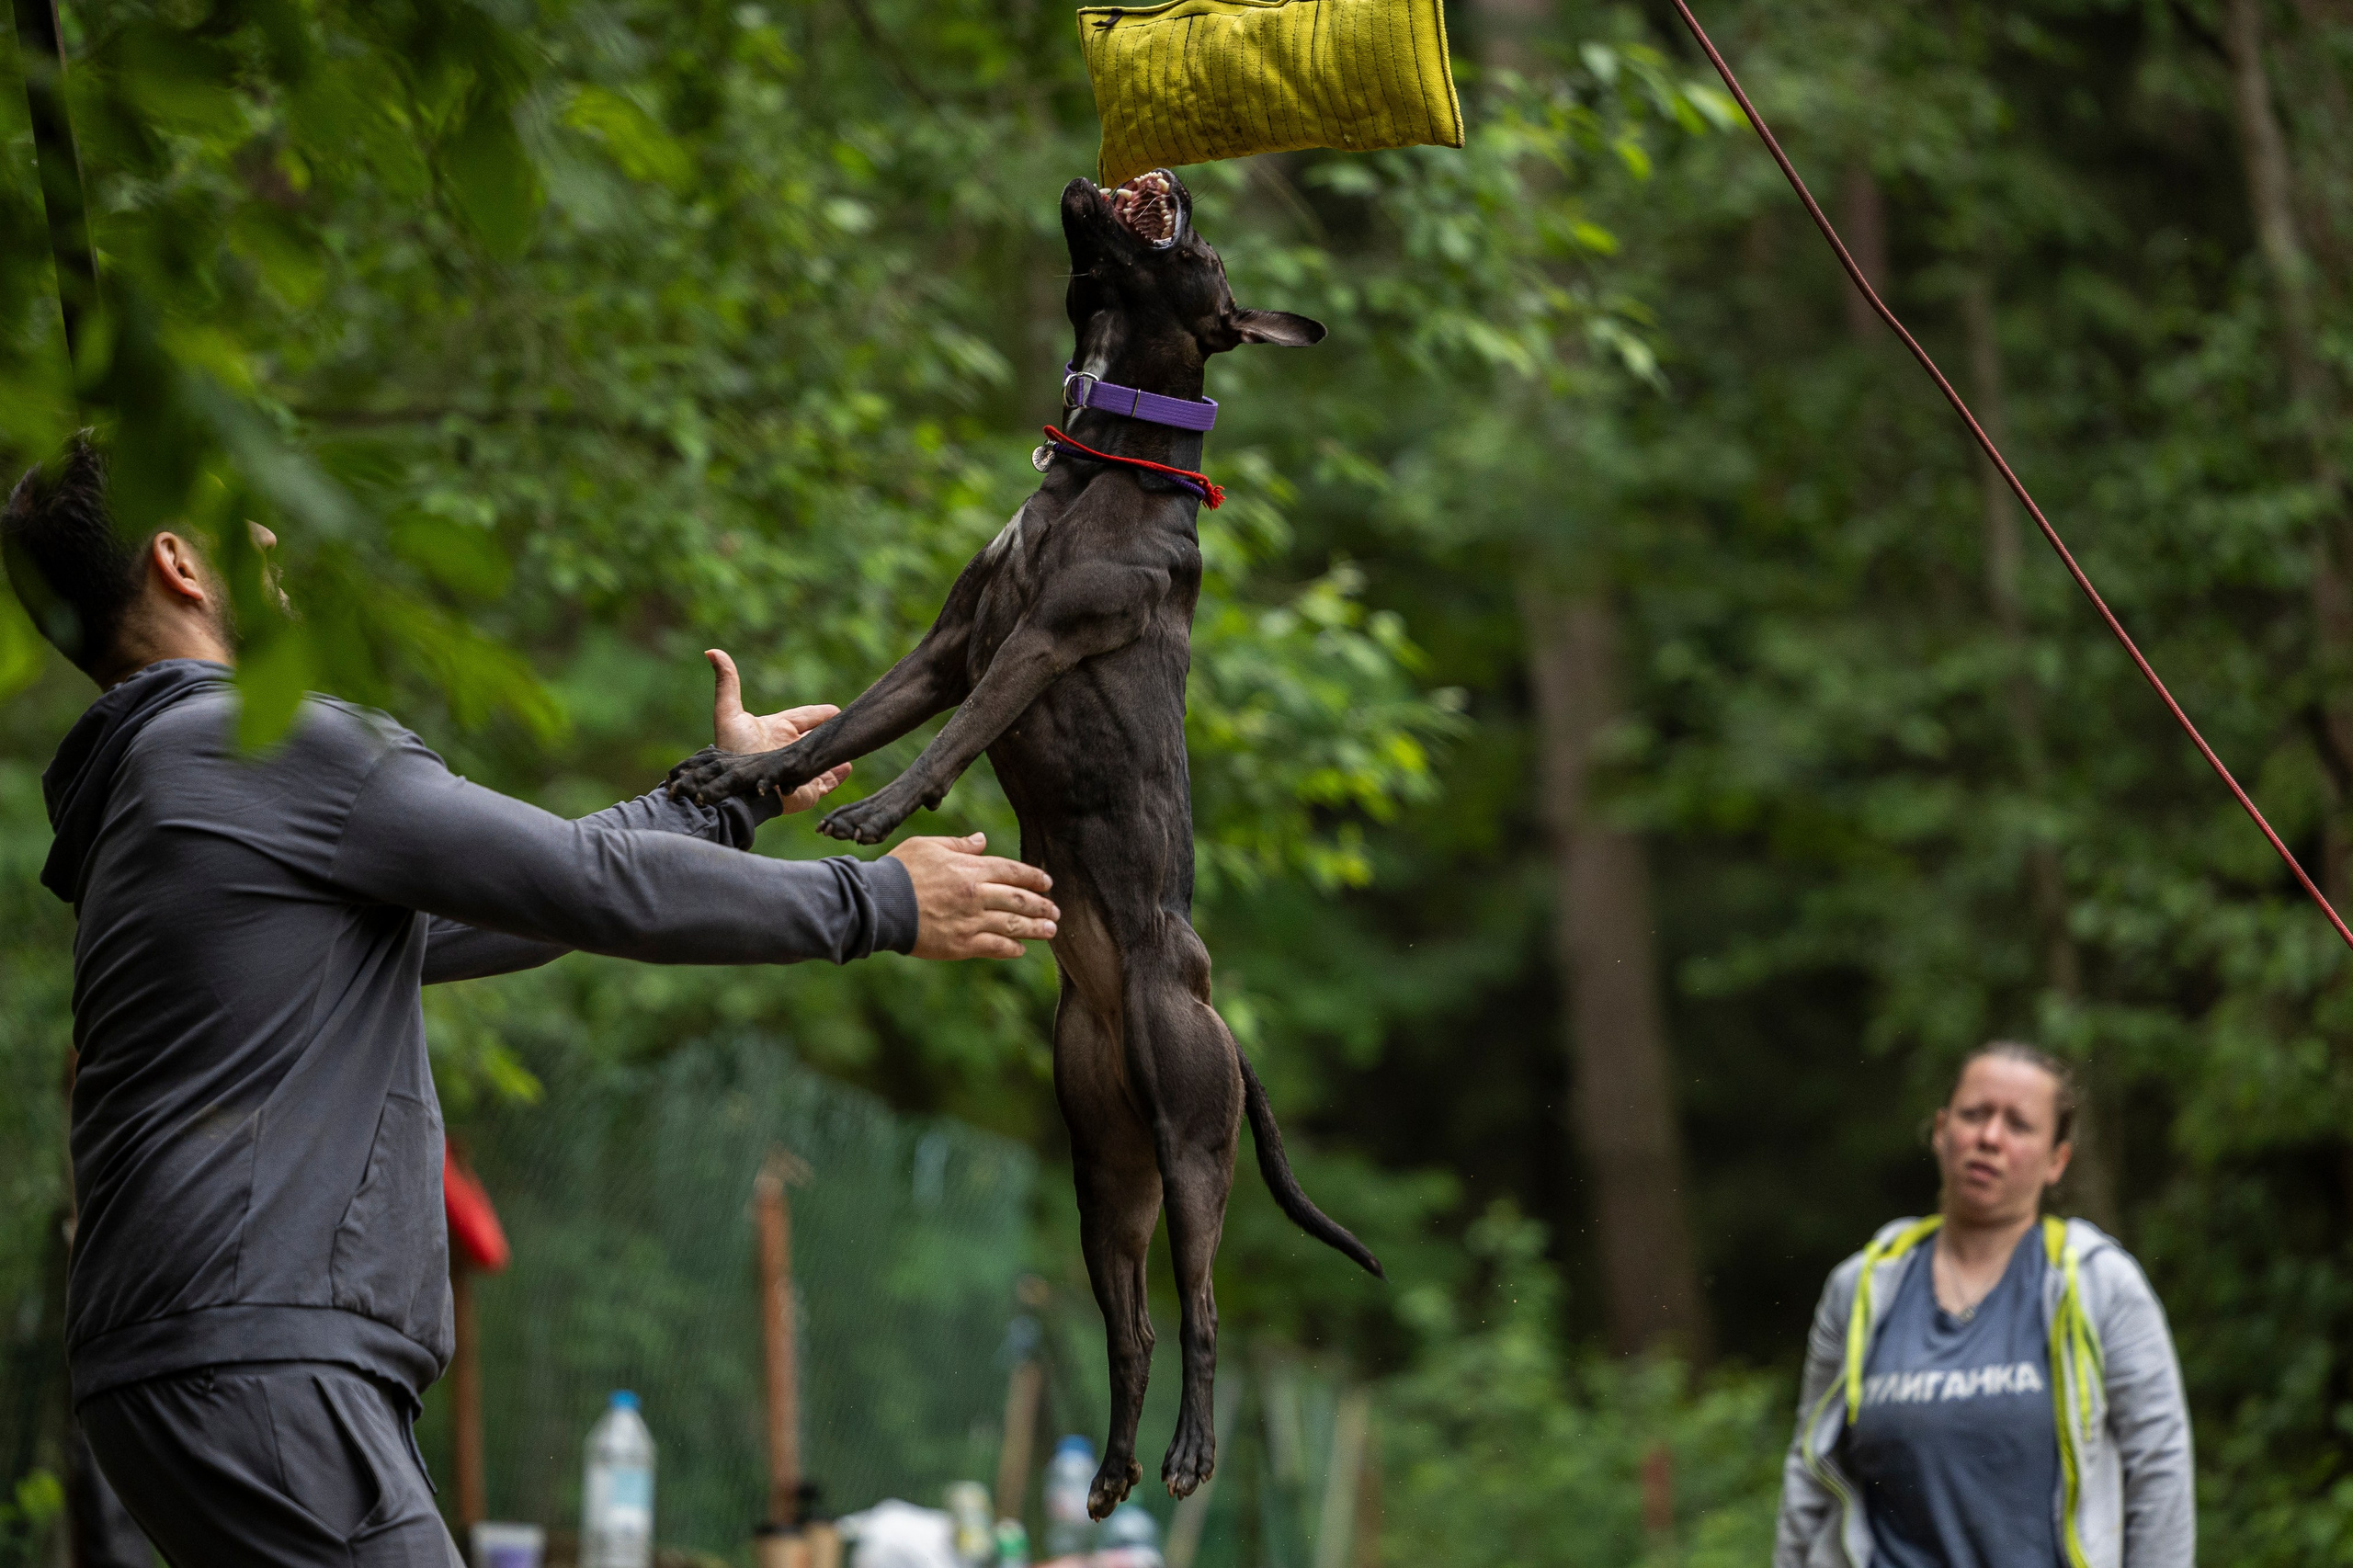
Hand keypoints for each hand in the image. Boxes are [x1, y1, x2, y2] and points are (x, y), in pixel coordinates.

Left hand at [708, 648, 849, 814]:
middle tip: (849, 723)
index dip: (818, 714)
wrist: (735, 792)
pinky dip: (837, 774)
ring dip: (835, 752)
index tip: (835, 711)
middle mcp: (787, 750)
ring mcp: (797, 772)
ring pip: (822, 758)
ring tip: (851, 746)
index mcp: (775, 730)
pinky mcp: (805, 792)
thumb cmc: (732, 754)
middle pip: (815, 737)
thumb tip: (713, 650)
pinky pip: (827, 781)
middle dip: (830, 732)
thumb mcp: (728, 715)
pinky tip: (848, 767)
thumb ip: (727, 683)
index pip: (803, 718)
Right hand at [888, 833, 1059, 959]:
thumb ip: (959, 845)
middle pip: (1019, 900)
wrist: (878, 905)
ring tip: (1051, 931)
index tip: (1047, 883)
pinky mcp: (961, 945)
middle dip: (1042, 906)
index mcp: (970, 869)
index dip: (1033, 877)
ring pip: (1013, 925)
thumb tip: (982, 840)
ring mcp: (970, 921)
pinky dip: (1010, 948)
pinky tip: (1020, 949)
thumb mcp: (928, 846)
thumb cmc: (899, 871)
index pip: (1012, 872)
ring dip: (1035, 928)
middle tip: (1056, 911)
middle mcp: (976, 895)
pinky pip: (994, 947)